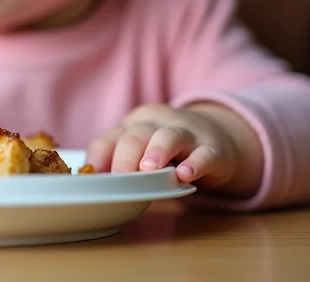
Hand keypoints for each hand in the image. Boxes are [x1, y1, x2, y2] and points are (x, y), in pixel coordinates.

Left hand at [85, 103, 256, 193]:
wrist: (218, 135)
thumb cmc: (170, 149)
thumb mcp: (144, 149)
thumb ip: (123, 163)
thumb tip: (95, 185)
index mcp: (135, 125)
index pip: (111, 137)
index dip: (99, 156)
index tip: (91, 176)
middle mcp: (158, 124)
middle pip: (137, 135)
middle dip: (125, 157)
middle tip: (120, 178)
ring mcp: (187, 134)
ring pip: (168, 137)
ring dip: (156, 151)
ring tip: (148, 169)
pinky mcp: (213, 149)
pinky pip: (204, 154)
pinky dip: (195, 164)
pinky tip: (186, 175)